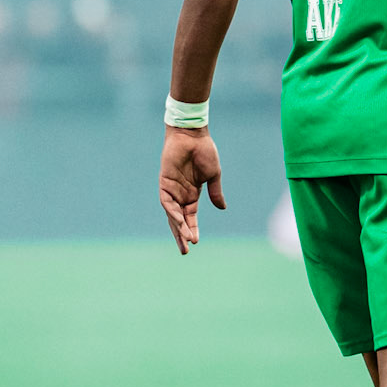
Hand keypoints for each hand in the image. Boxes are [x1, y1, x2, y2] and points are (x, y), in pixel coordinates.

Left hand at [159, 127, 225, 253]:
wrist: (193, 135)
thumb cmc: (204, 151)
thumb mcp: (213, 175)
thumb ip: (215, 192)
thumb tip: (222, 209)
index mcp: (192, 194)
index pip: (190, 217)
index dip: (193, 229)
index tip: (196, 243)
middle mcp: (180, 194)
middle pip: (178, 220)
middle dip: (181, 235)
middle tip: (185, 252)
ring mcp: (171, 189)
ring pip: (172, 214)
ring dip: (178, 227)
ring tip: (185, 240)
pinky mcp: (164, 182)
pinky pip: (167, 202)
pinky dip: (173, 212)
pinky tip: (179, 221)